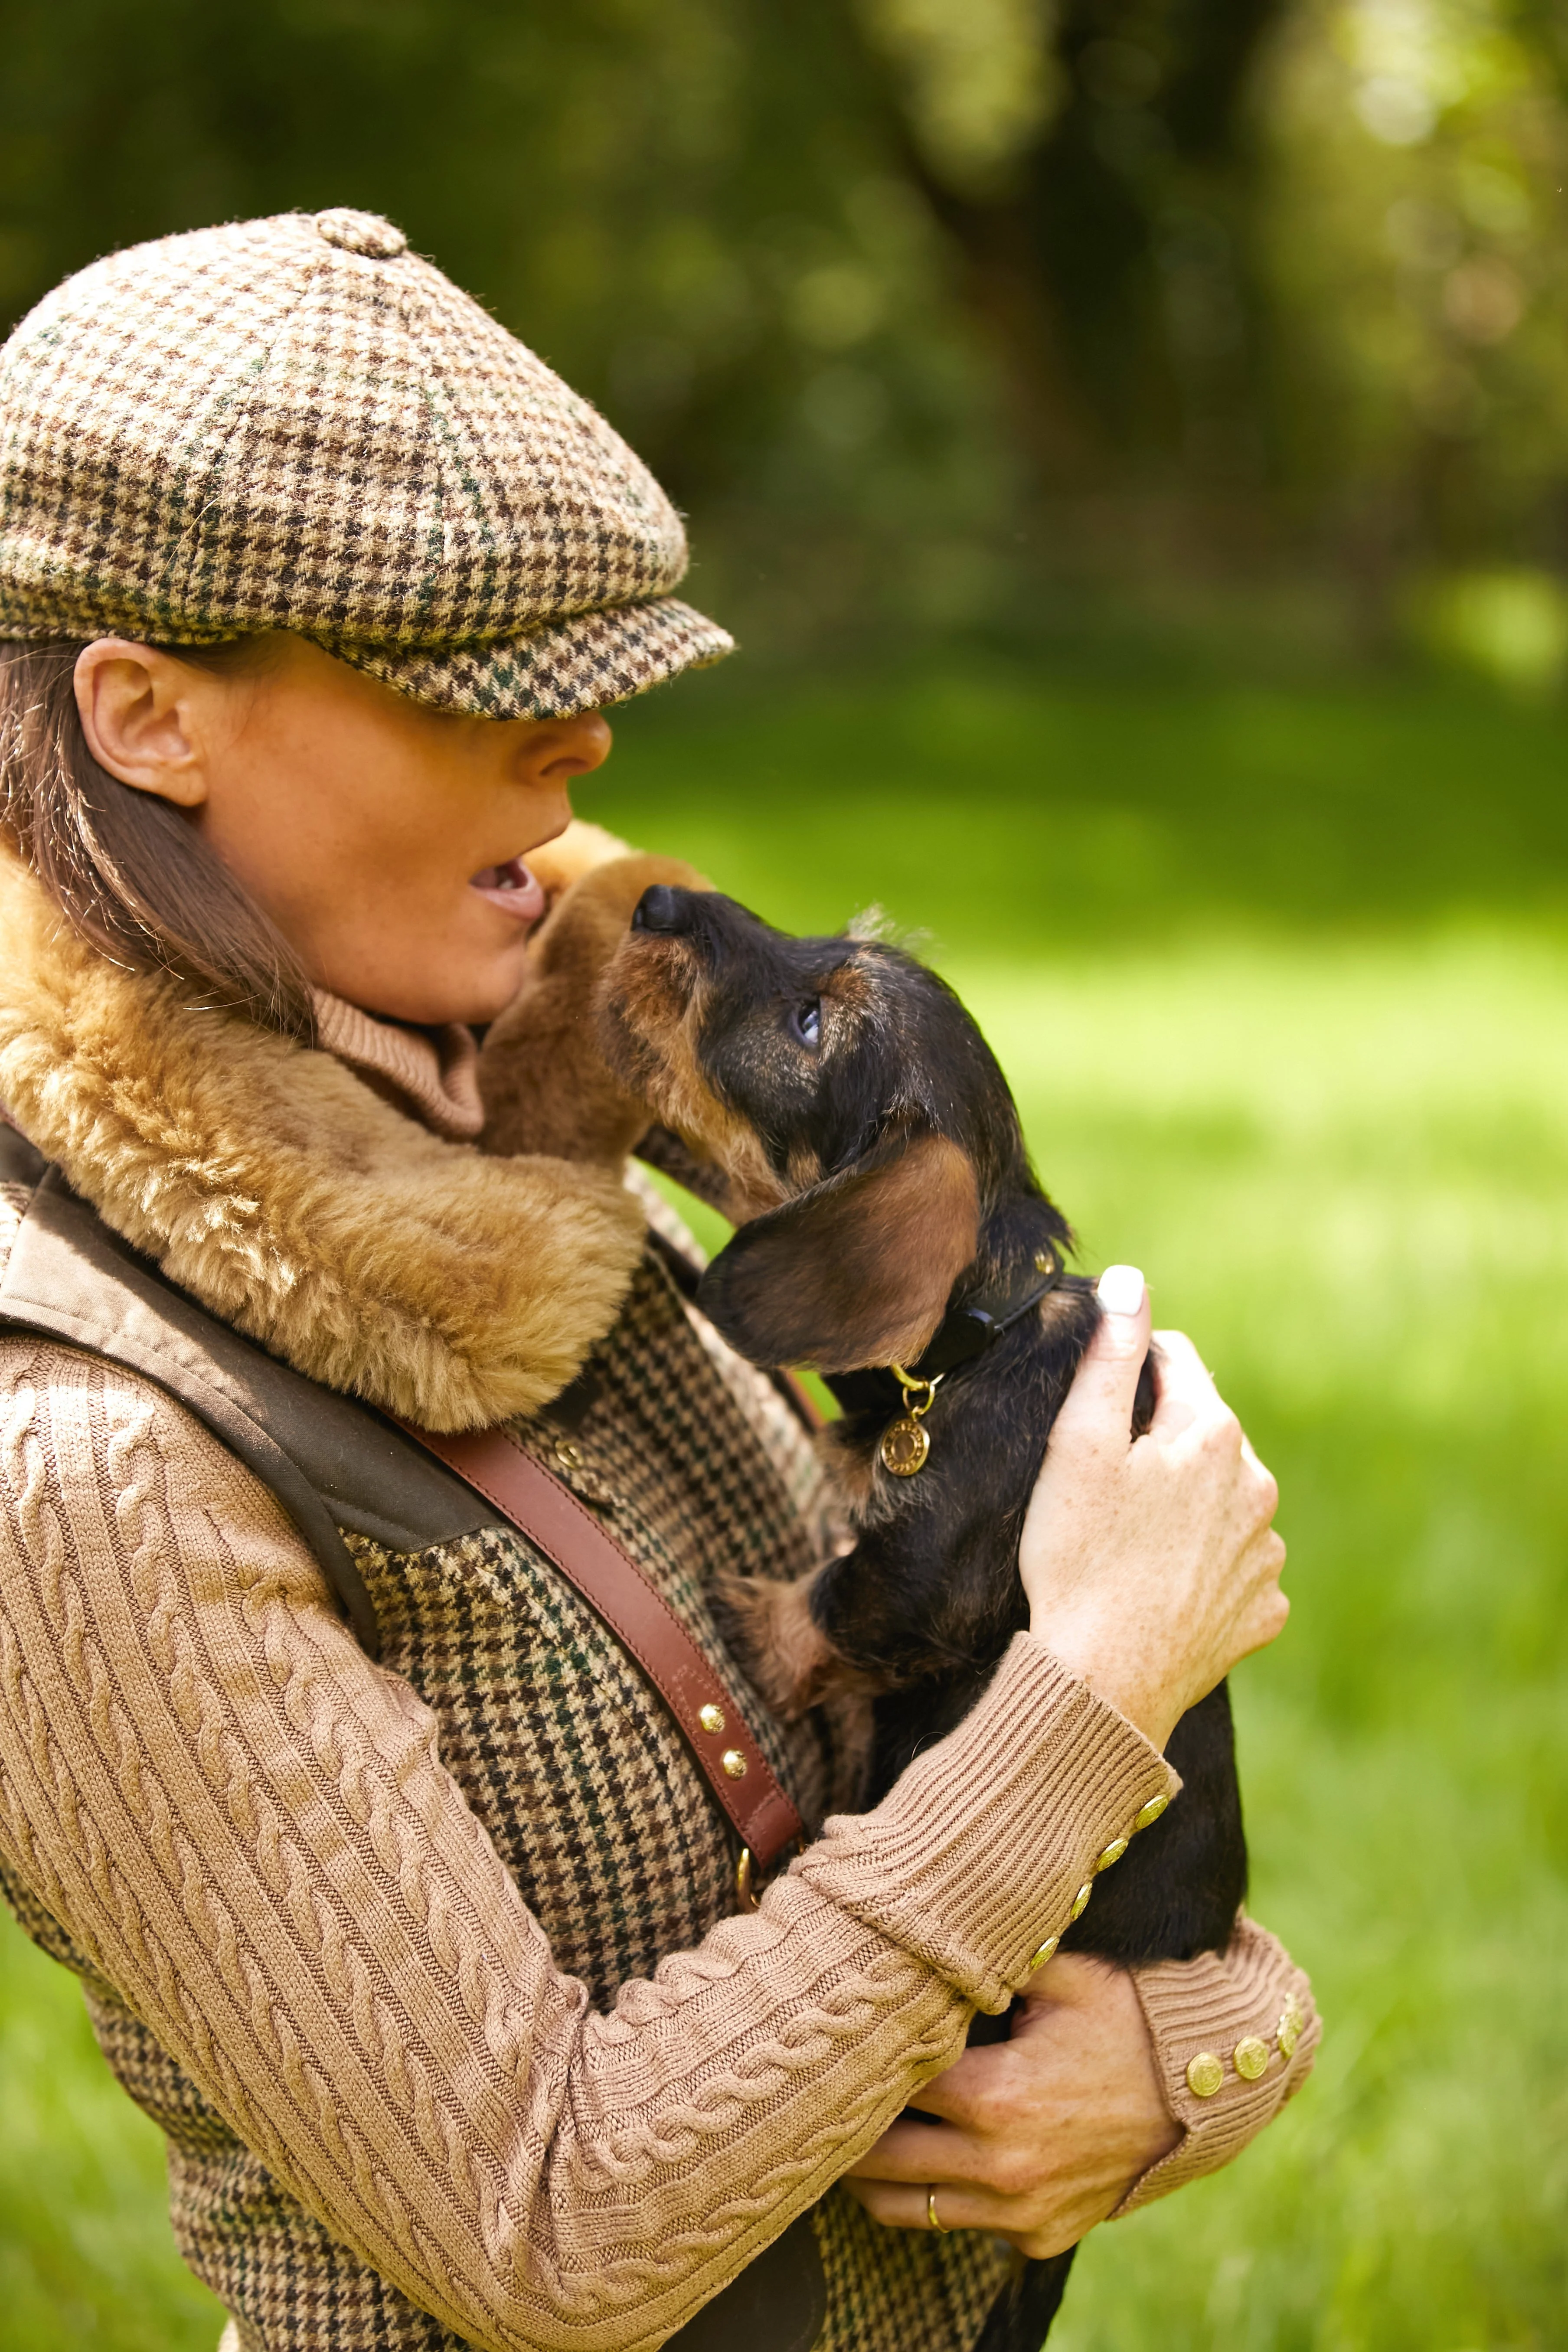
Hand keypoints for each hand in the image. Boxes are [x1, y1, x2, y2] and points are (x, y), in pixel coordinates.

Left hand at [842, 1954, 1178, 2257]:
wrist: (1201, 2093)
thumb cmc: (1127, 2021)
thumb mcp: (1063, 1976)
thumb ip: (991, 1957)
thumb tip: (925, 1921)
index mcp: (998, 2097)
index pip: (894, 2084)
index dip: (857, 2062)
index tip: (833, 2044)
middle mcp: (1003, 2168)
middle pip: (882, 2161)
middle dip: (845, 2131)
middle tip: (819, 2101)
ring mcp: (1022, 2213)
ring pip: (909, 2212)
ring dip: (874, 2180)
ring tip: (852, 2141)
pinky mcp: (1040, 2239)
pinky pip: (968, 2227)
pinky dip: (944, 2199)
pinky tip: (932, 2159)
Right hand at [1018, 1268, 1286, 1748]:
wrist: (1103, 1682)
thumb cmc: (1078, 1556)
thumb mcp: (1080, 1443)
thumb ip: (1110, 1355)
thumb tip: (1131, 1280)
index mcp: (1212, 1434)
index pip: (1176, 1363)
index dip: (1131, 1371)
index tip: (1097, 1404)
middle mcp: (1256, 1486)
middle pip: (1202, 1434)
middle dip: (1160, 1444)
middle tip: (1102, 1487)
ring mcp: (1266, 1554)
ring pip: (1222, 1502)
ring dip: (1185, 1507)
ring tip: (1129, 1543)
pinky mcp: (1263, 1611)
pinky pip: (1234, 1569)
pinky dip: (1202, 1568)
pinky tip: (1160, 1586)